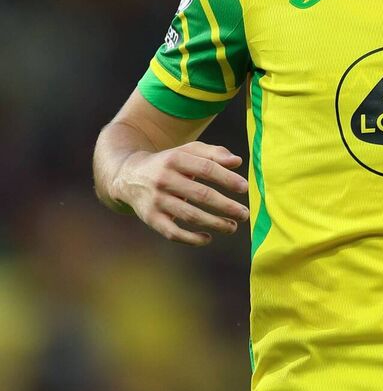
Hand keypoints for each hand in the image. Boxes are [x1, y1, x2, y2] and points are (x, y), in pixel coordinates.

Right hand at [114, 142, 248, 245]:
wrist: (129, 175)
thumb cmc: (169, 163)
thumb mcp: (187, 151)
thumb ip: (213, 153)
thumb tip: (237, 162)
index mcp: (175, 159)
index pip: (206, 168)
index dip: (227, 179)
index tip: (245, 188)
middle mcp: (164, 179)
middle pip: (201, 194)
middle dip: (226, 206)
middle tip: (244, 213)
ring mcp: (156, 200)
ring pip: (190, 215)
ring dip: (215, 223)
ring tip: (233, 226)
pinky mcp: (151, 218)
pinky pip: (173, 233)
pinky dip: (192, 238)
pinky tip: (207, 238)